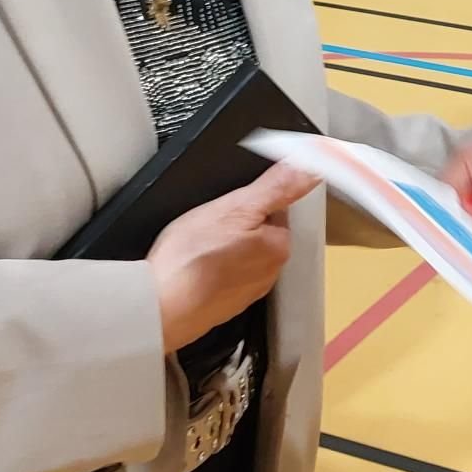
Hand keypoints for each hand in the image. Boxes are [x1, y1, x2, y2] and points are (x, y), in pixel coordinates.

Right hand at [146, 162, 321, 352]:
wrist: (159, 307)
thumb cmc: (191, 259)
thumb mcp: (235, 207)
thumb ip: (277, 186)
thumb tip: (312, 164)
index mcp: (279, 247)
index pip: (275, 209)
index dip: (247, 201)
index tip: (227, 206)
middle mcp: (269, 274)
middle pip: (257, 232)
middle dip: (234, 224)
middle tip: (207, 226)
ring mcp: (245, 293)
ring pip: (238, 254)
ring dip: (221, 247)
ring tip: (196, 247)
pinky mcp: (223, 306)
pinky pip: (221, 276)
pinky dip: (209, 269)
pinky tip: (191, 267)